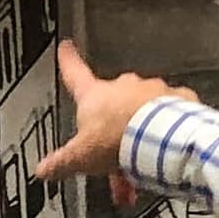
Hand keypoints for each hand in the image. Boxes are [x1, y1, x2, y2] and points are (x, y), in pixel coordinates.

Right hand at [39, 39, 194, 177]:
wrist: (159, 140)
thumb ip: (61, 162)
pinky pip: (168, 114)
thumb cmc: (119, 140)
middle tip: (113, 155)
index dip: (68, 60)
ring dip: (138, 135)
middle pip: (111, 104)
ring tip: (139, 165)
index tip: (66, 48)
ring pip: (141, 112)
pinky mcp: (174, 102)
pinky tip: (161, 151)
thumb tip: (43, 169)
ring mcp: (150, 92)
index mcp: (95, 96)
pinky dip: (164, 131)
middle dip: (112, 128)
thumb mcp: (81, 157)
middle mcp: (123, 87)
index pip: (74, 73)